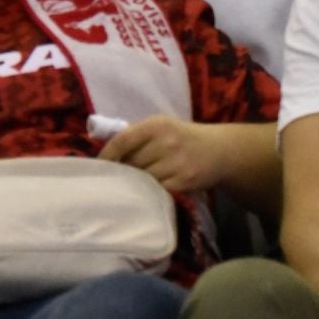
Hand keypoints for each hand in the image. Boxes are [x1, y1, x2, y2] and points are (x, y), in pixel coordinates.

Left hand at [97, 114, 225, 193]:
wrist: (220, 151)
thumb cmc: (183, 139)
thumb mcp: (162, 128)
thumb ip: (136, 136)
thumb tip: (102, 149)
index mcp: (157, 125)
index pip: (122, 140)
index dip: (107, 155)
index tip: (98, 167)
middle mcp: (167, 141)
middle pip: (131, 163)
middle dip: (124, 171)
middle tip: (118, 178)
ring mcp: (177, 162)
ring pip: (143, 179)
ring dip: (137, 184)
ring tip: (136, 186)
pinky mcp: (185, 181)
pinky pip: (158, 191)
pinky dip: (151, 193)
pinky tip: (152, 192)